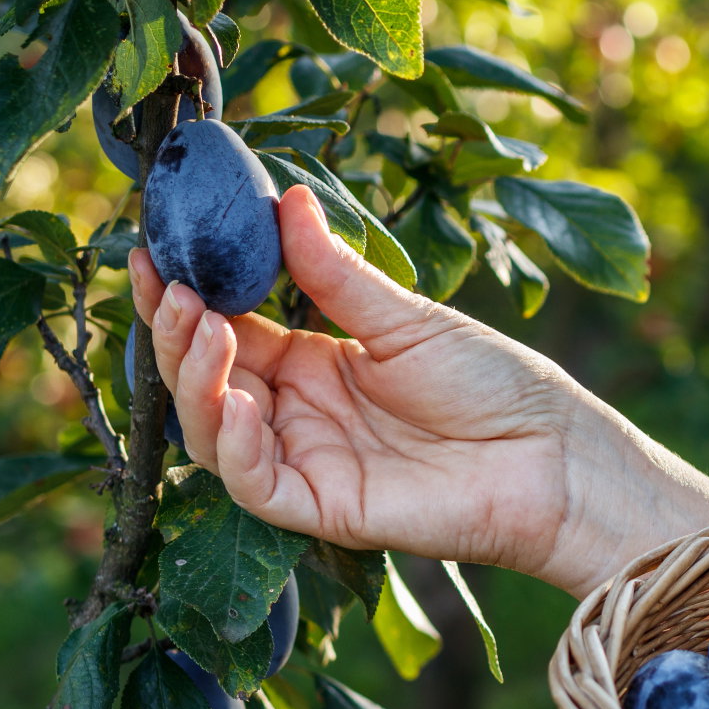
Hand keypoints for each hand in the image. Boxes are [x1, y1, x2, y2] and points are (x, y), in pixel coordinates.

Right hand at [130, 185, 708, 594]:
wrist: (553, 455)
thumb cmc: (496, 386)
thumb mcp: (407, 318)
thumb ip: (336, 274)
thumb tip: (287, 201)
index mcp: (312, 363)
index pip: (226, 327)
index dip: (186, 294)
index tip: (154, 250)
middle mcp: (298, 413)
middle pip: (206, 378)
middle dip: (178, 331)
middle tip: (171, 285)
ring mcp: (306, 461)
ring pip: (214, 430)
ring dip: (194, 379)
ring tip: (200, 326)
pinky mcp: (322, 508)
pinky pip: (254, 483)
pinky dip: (232, 444)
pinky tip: (234, 400)